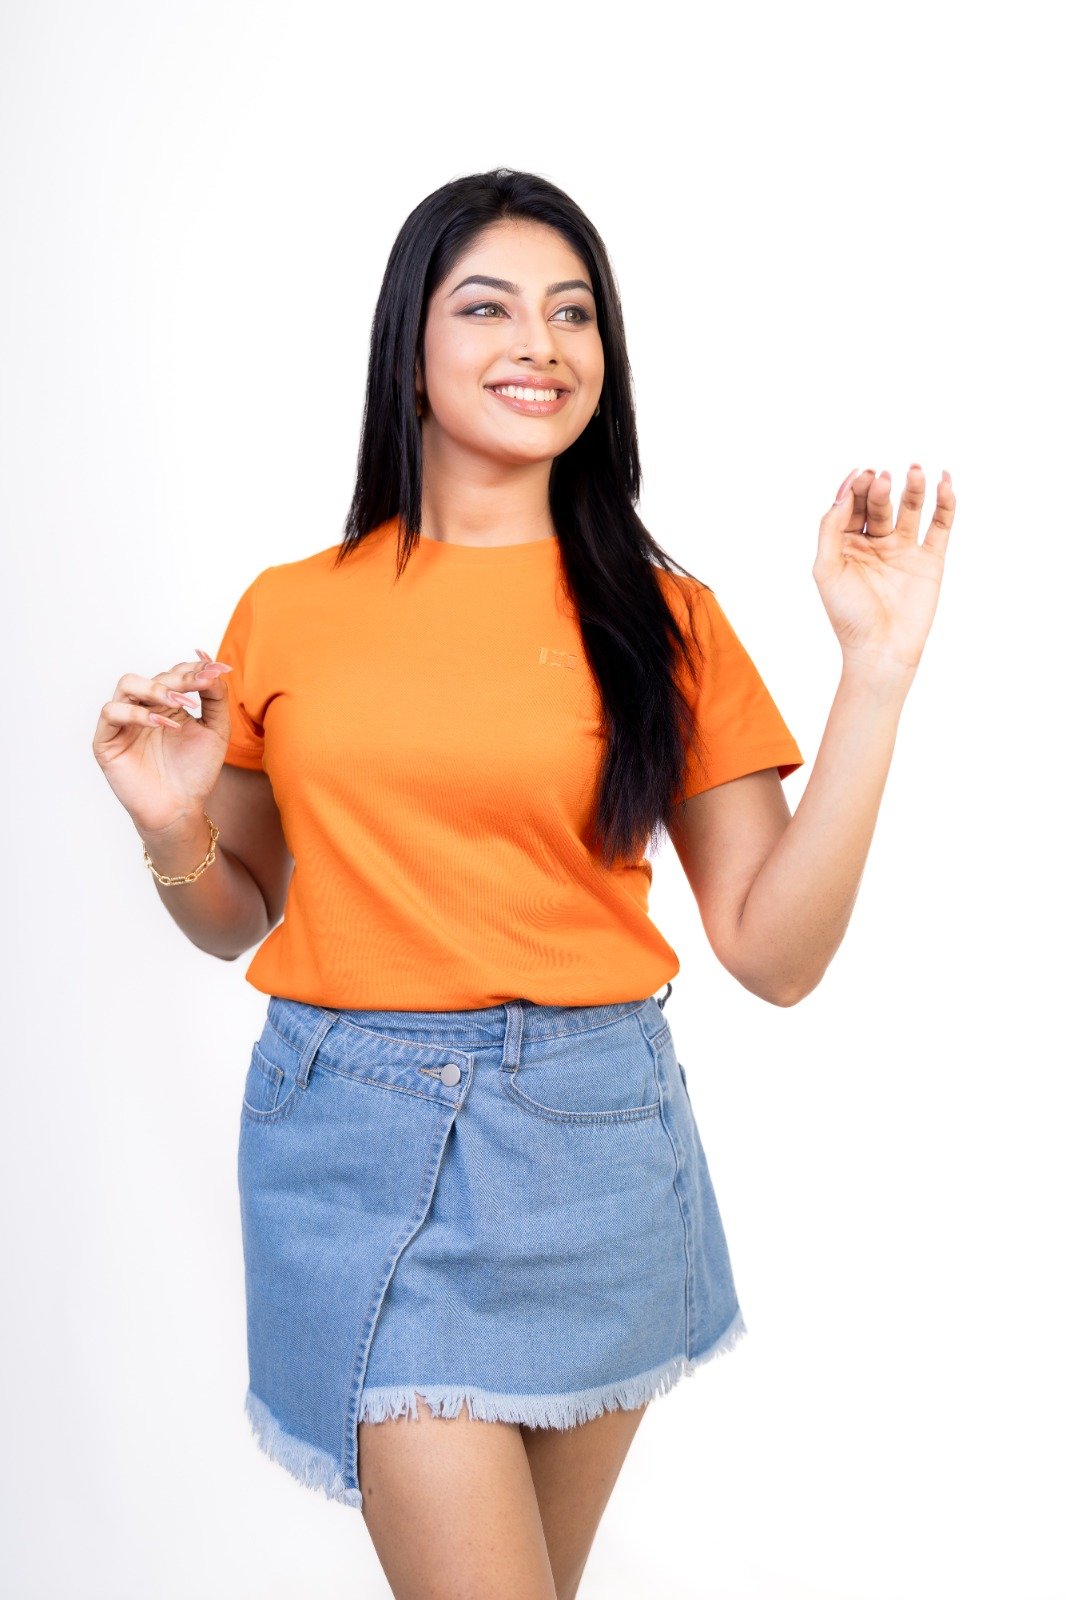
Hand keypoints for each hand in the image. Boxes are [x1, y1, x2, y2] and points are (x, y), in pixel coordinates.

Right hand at [92, 649, 233, 835]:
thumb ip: (215, 698)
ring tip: (181, 703)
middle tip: (201, 684)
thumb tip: (213, 666)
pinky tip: (164, 724)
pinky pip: (111, 712)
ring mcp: (123, 723)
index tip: (218, 668)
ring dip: (156, 689)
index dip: (194, 667)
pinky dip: (138, 713)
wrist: (181, 808)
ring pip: (127, 685)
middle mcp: (143, 708)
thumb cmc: (195, 772)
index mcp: (166, 704)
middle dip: (180, 678)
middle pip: (154, 676)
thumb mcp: (216, 730)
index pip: (174, 673)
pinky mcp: (106, 740)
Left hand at [813, 464, 955, 676]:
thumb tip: (843, 494)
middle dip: (880, 490)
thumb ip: (830, 529)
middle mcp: (875, 543)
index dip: (856, 488)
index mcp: (846, 545)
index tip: (861, 475)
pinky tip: (944, 483)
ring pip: (910, 509)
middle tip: (883, 479)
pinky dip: (944, 504)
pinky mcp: (930, 559)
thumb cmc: (848, 615)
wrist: (881, 649)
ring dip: (913, 488)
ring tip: (914, 470)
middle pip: (879, 505)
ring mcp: (903, 550)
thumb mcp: (826, 569)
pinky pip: (939, 525)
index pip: (852, 506)